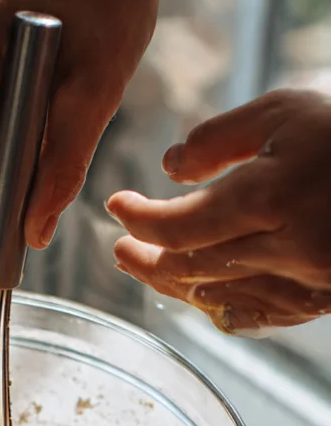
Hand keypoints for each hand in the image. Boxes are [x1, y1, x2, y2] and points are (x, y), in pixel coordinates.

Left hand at [108, 89, 330, 330]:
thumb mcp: (286, 111)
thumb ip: (220, 139)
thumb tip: (169, 170)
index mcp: (271, 197)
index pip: (180, 225)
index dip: (140, 219)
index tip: (115, 206)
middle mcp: (287, 248)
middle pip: (192, 269)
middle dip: (147, 260)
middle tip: (118, 249)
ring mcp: (307, 281)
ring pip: (221, 296)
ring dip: (177, 284)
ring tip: (149, 266)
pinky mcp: (323, 298)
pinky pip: (261, 314)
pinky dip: (225, 306)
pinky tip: (203, 294)